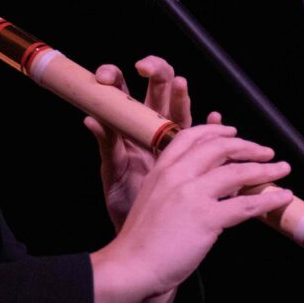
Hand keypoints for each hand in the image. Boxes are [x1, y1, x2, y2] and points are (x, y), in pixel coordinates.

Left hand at [84, 55, 223, 232]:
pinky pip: (204, 134)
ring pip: (179, 106)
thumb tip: (90, 119)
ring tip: (180, 84)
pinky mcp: (191, 155)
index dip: (113, 76)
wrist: (144, 234)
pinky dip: (211, 124)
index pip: (120, 90)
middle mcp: (150, 124)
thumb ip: (107, 145)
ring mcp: (172, 137)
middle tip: (146, 68)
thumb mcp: (112, 172)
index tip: (105, 76)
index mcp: (126, 125)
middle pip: (156, 87)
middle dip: (154, 70)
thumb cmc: (124, 201)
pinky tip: (213, 117)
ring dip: (180, 94)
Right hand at [90, 123, 292, 302]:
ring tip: (281, 169)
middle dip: (247, 146)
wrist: (131, 265)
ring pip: (237, 172)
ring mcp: (192, 194)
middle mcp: (177, 175)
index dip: (216, 131)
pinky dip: (268, 199)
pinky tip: (282, 197)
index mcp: (162, 169)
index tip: (233, 131)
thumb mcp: (153, 198)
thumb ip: (176, 185)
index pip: (191, 137)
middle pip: (219, 148)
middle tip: (265, 150)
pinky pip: (245, 205)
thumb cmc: (141, 239)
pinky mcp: (206, 217)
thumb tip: (212, 182)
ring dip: (265, 169)